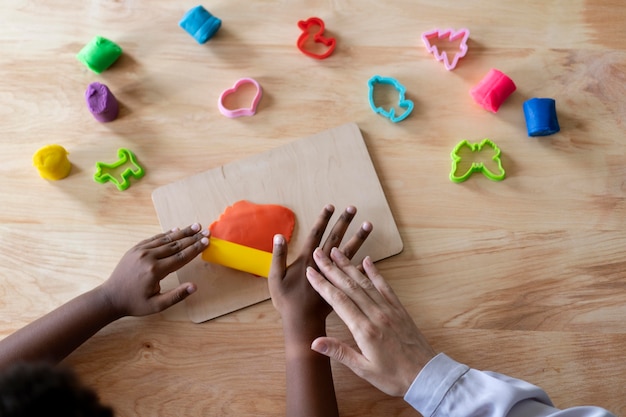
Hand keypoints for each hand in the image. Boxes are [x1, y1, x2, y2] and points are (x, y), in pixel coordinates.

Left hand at [100, 223, 208, 317]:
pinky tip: (176, 230)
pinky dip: (167, 234)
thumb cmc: (135, 303)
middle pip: (176, 245)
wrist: (110, 297)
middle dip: (193, 238)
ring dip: (182, 232)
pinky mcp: (135, 248)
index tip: (207, 241)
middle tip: (206, 231)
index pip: (181, 257)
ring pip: (166, 239)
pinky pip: (154, 238)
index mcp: (155, 271)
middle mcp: (149, 257)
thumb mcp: (157, 305)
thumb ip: (176, 296)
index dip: (195, 249)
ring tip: (196, 226)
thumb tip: (194, 287)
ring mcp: (141, 251)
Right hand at [268, 205, 371, 323]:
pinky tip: (370, 257)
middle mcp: (326, 267)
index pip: (318, 236)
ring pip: (352, 255)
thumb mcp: (275, 281)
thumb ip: (277, 257)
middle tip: (352, 208)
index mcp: (309, 262)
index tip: (330, 206)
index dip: (324, 221)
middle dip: (344, 224)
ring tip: (368, 224)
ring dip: (359, 238)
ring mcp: (337, 277)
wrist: (303, 329)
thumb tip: (278, 236)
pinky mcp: (344, 288)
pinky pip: (360, 277)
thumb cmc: (287, 305)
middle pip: (337, 242)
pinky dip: (365, 266)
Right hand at [306, 248, 436, 396]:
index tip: (310, 272)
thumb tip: (314, 342)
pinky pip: (385, 286)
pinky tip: (367, 260)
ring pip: (365, 282)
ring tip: (336, 252)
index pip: (338, 300)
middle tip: (318, 254)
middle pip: (349, 286)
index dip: (322, 284)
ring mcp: (389, 309)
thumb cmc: (393, 376)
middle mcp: (376, 314)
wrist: (426, 375)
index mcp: (364, 329)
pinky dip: (375, 272)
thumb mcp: (363, 369)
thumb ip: (339, 352)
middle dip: (331, 268)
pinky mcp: (399, 309)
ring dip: (349, 266)